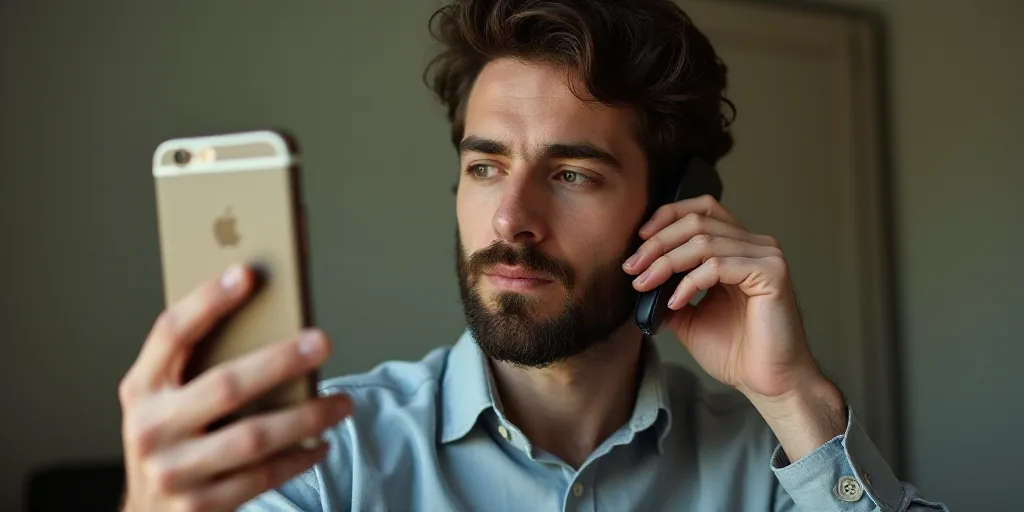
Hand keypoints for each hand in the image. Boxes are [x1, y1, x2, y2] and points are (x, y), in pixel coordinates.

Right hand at [118, 265, 351, 511]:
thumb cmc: (175, 437)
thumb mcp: (170, 399)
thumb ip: (202, 365)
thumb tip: (277, 321)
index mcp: (140, 388)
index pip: (171, 333)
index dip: (207, 301)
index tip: (247, 273)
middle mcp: (148, 427)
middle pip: (225, 385)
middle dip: (280, 360)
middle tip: (324, 341)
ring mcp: (172, 471)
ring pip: (253, 437)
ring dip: (307, 417)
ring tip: (343, 403)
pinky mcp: (198, 507)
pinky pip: (262, 477)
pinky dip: (298, 459)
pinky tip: (322, 444)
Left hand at [623, 195, 844, 459]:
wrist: (767, 383)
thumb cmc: (736, 352)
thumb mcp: (687, 316)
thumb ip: (667, 290)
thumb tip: (637, 276)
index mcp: (739, 248)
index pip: (702, 209)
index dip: (667, 216)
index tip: (638, 241)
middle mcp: (756, 245)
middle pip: (698, 220)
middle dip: (658, 243)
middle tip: (632, 268)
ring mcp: (766, 256)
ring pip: (704, 241)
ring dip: (666, 262)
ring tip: (644, 285)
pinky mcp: (771, 273)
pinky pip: (717, 265)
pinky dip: (689, 282)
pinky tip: (674, 302)